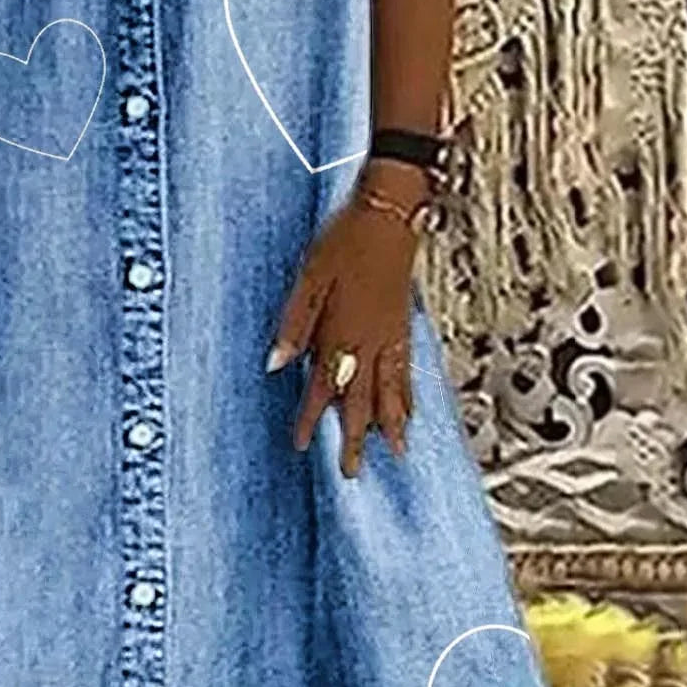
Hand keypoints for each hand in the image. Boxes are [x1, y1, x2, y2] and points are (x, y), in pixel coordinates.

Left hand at [268, 168, 422, 474]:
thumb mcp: (309, 278)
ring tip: (396, 453)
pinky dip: (408, 396)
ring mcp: (392, 335)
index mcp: (342, 332)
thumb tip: (276, 364)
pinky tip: (409, 408)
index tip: (301, 445)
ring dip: (391, 424)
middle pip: (362, 400)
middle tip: (351, 472)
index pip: (322, 387)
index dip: (311, 418)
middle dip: (355, 437)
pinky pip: (408, 371)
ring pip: (391, 390)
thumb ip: (294, 324)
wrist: (390, 214)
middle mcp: (370, 341)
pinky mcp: (404, 325)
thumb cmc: (345, 239)